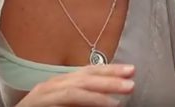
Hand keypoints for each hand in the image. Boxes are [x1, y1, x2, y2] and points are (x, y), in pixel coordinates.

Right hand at [16, 64, 134, 106]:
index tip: (129, 71)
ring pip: (80, 84)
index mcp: (58, 85)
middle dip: (111, 74)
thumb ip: (81, 103)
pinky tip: (108, 103)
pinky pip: (71, 98)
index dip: (108, 70)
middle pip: (85, 74)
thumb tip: (106, 102)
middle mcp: (51, 85)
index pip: (86, 73)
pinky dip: (92, 100)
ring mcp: (45, 93)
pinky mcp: (41, 102)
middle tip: (133, 74)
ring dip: (106, 85)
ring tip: (127, 88)